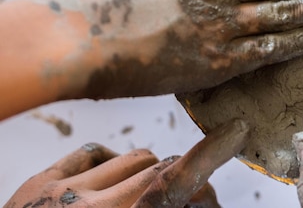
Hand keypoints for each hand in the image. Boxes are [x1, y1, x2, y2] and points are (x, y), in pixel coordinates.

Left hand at [5, 119, 248, 207]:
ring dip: (152, 173)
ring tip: (146, 200)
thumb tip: (195, 203)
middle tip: (195, 205)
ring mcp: (61, 191)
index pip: (171, 185)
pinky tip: (113, 184)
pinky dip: (113, 162)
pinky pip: (93, 151)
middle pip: (162, 169)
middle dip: (188, 183)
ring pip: (135, 156)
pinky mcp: (38, 181)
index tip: (235, 130)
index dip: (208, 156)